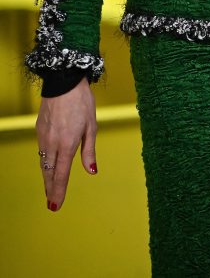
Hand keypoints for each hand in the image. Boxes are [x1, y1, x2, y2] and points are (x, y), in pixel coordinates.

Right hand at [36, 76, 97, 211]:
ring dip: (46, 177)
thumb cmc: (82, 102)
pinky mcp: (39, 129)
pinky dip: (44, 162)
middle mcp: (53, 143)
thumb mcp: (91, 126)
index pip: (61, 175)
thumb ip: (89, 151)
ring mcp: (44, 136)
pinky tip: (47, 166)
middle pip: (49, 173)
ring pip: (43, 163)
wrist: (64, 82)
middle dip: (50, 189)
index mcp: (67, 144)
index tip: (56, 205)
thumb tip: (92, 171)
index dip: (58, 192)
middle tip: (51, 203)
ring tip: (49, 189)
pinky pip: (41, 151)